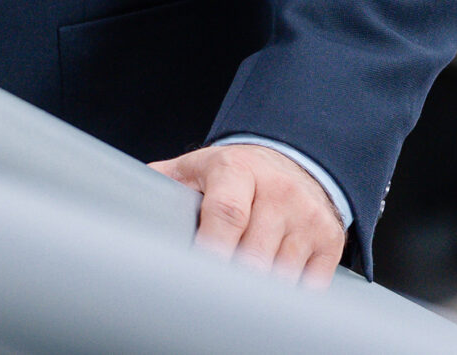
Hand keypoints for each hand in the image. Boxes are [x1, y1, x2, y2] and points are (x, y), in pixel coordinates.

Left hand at [150, 143, 343, 286]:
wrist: (294, 161)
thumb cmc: (234, 172)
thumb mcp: (197, 167)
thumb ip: (164, 182)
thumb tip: (125, 200)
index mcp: (237, 170)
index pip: (227, 213)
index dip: (212, 248)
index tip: (198, 273)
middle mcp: (278, 191)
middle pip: (255, 253)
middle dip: (233, 279)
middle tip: (212, 296)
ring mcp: (308, 217)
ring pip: (282, 274)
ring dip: (259, 292)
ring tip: (238, 295)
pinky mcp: (331, 239)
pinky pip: (310, 283)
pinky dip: (289, 295)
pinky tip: (270, 293)